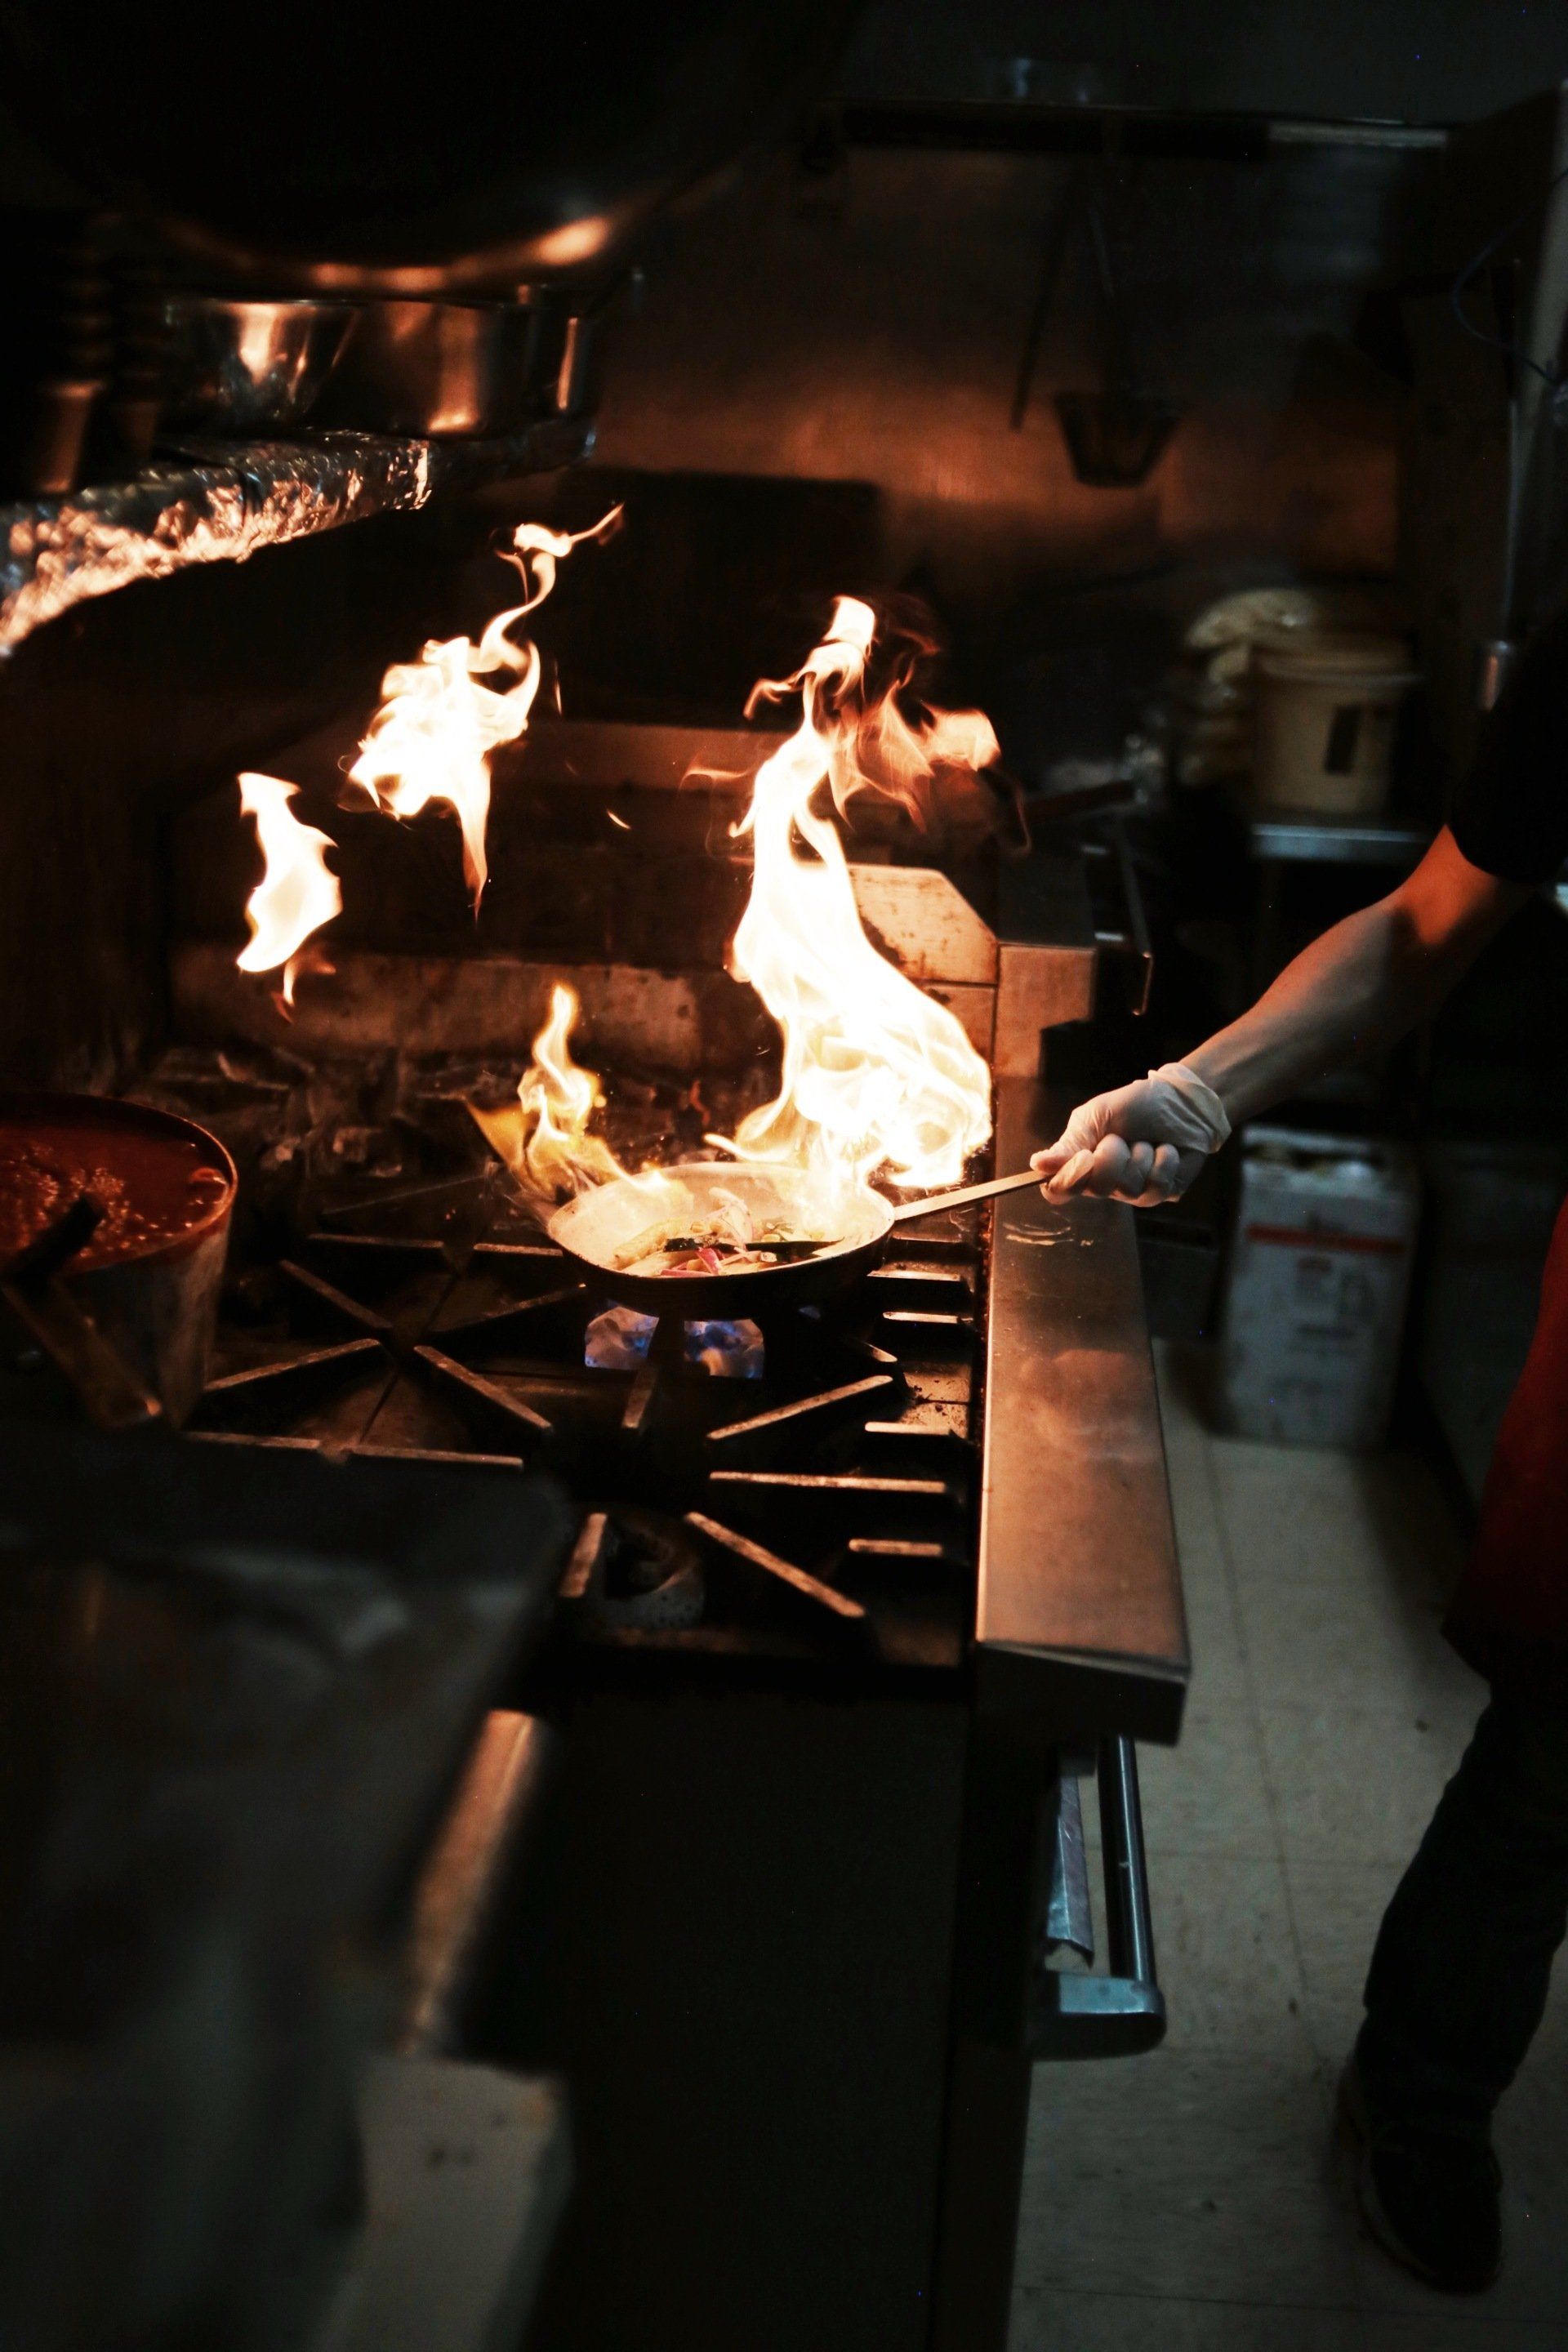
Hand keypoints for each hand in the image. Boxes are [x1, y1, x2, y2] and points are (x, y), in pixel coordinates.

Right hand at [1030, 1063, 1229, 1206]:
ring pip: (1128, 1189)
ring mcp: (1134, 1191)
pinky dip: (1163, 1162)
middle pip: (1095, 1189)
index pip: (1058, 1190)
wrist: (1181, 1101)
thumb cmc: (1135, 1106)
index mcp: (1082, 1164)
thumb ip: (1069, 1144)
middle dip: (1111, 1156)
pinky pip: (1157, 1187)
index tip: (1084, 1156)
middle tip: (1121, 1138)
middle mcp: (1105, 1183)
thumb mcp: (1096, 1117)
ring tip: (1146, 1141)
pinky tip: (1166, 1150)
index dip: (1068, 1179)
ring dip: (1140, 1155)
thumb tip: (1036, 1164)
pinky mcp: (1162, 1192)